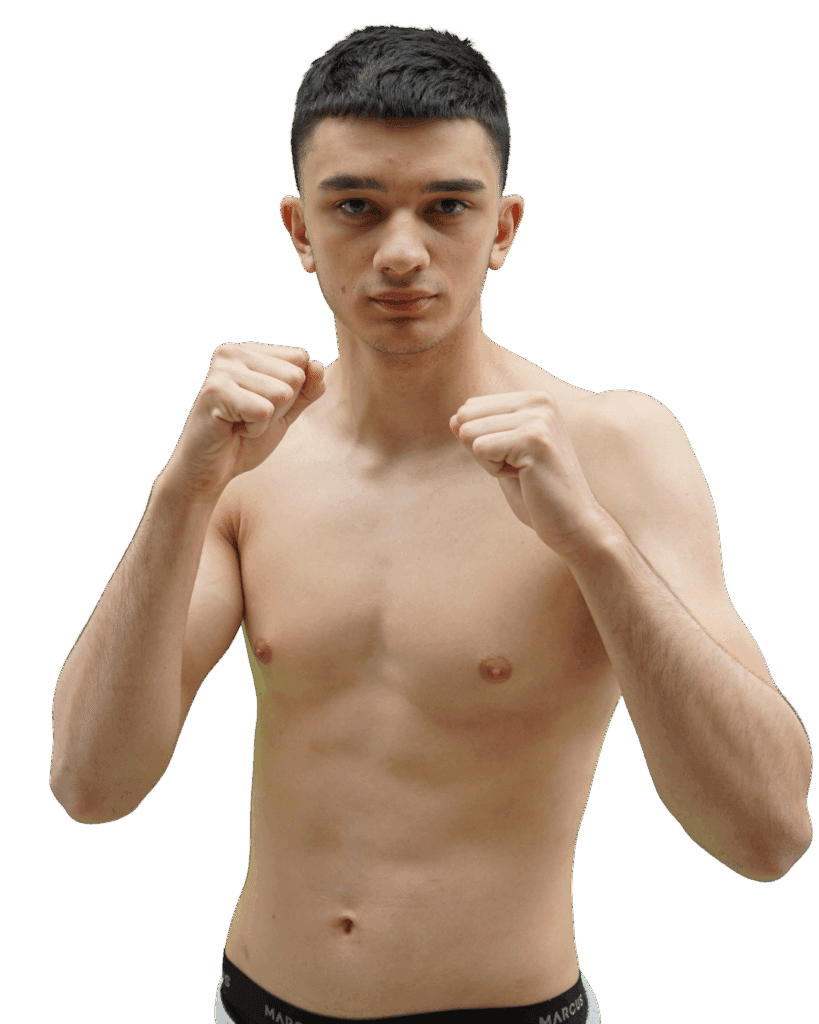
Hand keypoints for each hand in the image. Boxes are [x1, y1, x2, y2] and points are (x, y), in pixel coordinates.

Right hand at [159, 341, 324, 499]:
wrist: (210, 471)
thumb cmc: (244, 439)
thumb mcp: (285, 412)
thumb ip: (307, 390)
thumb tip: (318, 366)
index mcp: (250, 351)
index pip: (301, 359)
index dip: (291, 394)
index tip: (261, 406)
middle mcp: (233, 352)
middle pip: (294, 376)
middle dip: (280, 408)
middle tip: (248, 418)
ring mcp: (222, 370)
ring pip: (282, 393)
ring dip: (266, 420)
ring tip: (240, 423)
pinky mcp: (215, 392)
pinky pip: (263, 411)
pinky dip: (254, 430)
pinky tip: (232, 429)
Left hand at [449, 390, 606, 556]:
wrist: (573, 523)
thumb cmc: (537, 493)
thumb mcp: (504, 456)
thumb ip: (482, 433)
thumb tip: (454, 418)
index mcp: (533, 399)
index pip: (471, 407)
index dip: (482, 441)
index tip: (515, 458)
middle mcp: (538, 400)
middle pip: (466, 416)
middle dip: (481, 450)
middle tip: (517, 468)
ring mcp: (538, 417)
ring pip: (469, 433)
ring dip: (489, 462)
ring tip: (522, 472)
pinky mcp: (534, 439)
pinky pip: (480, 449)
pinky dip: (494, 472)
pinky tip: (524, 478)